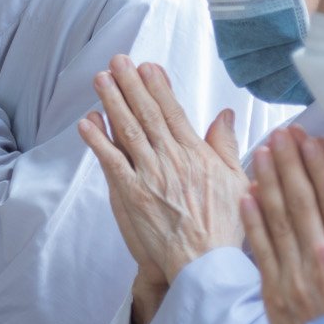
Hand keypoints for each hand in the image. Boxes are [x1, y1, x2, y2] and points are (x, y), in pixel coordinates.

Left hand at [77, 57, 246, 315]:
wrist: (205, 262)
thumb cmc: (224, 226)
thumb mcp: (236, 180)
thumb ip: (226, 145)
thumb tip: (224, 115)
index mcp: (196, 153)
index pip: (173, 111)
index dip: (158, 86)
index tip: (147, 66)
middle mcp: (171, 158)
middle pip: (147, 114)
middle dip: (131, 85)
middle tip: (117, 61)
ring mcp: (149, 176)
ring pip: (128, 131)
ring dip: (112, 103)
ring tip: (101, 79)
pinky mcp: (131, 195)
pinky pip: (111, 162)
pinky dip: (98, 141)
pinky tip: (87, 122)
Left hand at [247, 126, 323, 323]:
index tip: (319, 138)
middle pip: (306, 202)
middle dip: (294, 163)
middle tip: (286, 131)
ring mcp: (295, 278)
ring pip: (280, 219)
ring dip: (270, 180)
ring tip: (263, 149)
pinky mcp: (274, 295)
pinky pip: (261, 250)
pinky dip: (252, 220)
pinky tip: (247, 193)